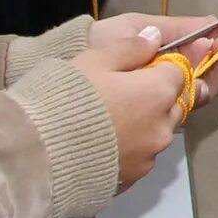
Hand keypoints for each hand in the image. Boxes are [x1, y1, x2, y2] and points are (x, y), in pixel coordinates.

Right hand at [71, 15, 217, 186]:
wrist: (38, 156)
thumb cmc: (66, 99)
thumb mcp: (94, 59)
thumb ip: (131, 47)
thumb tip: (154, 38)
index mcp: (160, 92)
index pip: (180, 70)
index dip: (163, 63)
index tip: (142, 63)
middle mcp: (163, 126)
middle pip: (173, 103)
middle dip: (157, 94)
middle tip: (122, 90)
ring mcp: (149, 157)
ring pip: (158, 130)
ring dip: (145, 121)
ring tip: (110, 118)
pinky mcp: (133, 179)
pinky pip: (140, 155)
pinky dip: (129, 145)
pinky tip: (103, 141)